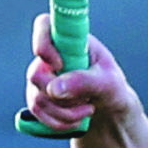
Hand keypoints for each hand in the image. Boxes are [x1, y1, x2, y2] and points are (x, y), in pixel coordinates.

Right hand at [25, 14, 135, 134]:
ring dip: (66, 112)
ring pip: (37, 99)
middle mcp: (50, 56)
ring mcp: (41, 77)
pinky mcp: (38, 97)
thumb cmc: (112, 87)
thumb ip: (85, 82)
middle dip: (63, 96)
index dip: (43, 43)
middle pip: (35, 74)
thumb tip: (54, 89)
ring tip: (89, 109)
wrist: (110, 109)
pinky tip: (77, 121)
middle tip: (88, 99)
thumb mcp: (109, 83)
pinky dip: (59, 122)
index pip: (43, 25)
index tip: (60, 64)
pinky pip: (37, 112)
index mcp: (69, 41)